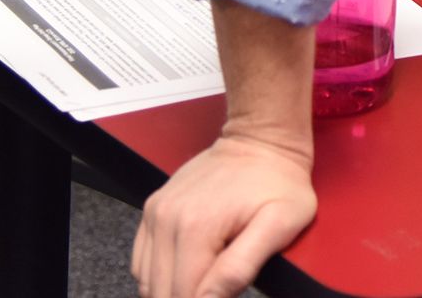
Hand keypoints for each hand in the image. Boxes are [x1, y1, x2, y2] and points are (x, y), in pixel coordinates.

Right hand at [131, 132, 315, 297]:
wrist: (261, 140)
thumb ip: (240, 267)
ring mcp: (156, 212)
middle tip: (218, 289)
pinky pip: (141, 260)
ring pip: (147, 281)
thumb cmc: (278, 182)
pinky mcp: (153, 208)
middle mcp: (167, 220)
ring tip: (205, 281)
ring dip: (172, 290)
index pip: (185, 297)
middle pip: (162, 293)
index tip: (224, 295)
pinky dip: (159, 275)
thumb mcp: (280, 225)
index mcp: (196, 229)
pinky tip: (187, 269)